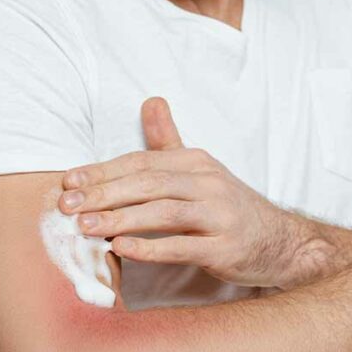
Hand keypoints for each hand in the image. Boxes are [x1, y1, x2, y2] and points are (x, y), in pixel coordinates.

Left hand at [58, 97, 312, 287]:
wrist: (285, 242)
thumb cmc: (232, 209)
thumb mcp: (203, 170)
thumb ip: (170, 141)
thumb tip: (150, 101)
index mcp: (198, 162)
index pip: (142, 162)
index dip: (103, 171)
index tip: (68, 184)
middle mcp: (210, 184)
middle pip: (148, 184)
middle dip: (104, 194)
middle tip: (67, 207)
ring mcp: (220, 216)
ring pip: (162, 213)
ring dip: (120, 219)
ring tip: (85, 228)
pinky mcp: (226, 249)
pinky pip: (183, 246)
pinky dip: (151, 248)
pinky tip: (122, 250)